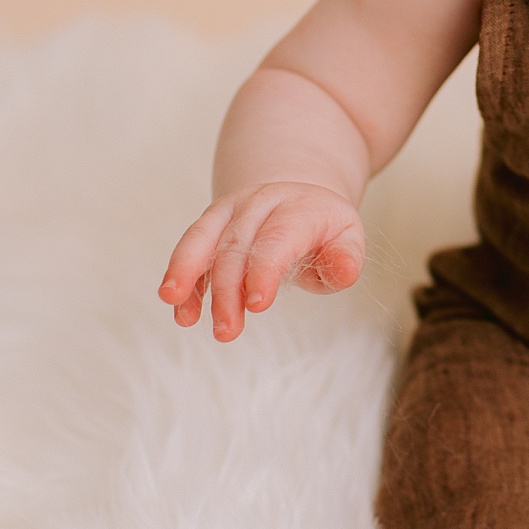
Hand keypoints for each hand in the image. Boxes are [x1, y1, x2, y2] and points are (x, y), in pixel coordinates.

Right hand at [158, 183, 365, 341]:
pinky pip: (191, 247)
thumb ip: (345, 259)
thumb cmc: (324, 231)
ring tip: (182, 317)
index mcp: (300, 207)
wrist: (300, 197)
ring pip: (203, 238)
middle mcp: (261, 202)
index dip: (264, 269)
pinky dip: (182, 279)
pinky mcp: (212, 222)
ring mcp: (232, 209)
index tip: (257, 305)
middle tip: (226, 332)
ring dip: (188, 276)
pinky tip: (181, 312)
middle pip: (237, 245)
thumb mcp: (347, 240)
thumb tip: (346, 272)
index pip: (278, 237)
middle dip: (227, 291)